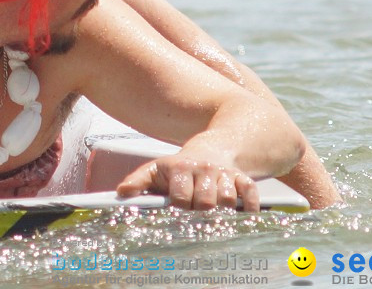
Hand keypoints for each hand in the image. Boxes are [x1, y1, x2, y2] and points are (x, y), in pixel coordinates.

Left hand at [116, 155, 259, 211]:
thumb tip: (121, 193)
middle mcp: (204, 169)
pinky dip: (249, 208)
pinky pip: (250, 195)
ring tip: (214, 218)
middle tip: (196, 219)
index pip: (181, 196)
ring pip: (227, 200)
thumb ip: (138, 181)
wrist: (211, 150)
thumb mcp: (155, 170)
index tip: (178, 215)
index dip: (179, 209)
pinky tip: (242, 217)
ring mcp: (224, 174)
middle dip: (200, 214)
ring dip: (222, 213)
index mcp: (180, 168)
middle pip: (205, 201)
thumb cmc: (179, 169)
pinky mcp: (242, 178)